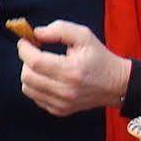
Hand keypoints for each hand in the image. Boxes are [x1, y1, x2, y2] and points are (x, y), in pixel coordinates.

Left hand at [17, 20, 131, 116]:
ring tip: (41, 65)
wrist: (116, 84)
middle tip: (34, 52)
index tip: (24, 41)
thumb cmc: (99, 58)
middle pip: (27, 76)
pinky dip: (36, 86)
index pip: (35, 62)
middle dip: (26, 61)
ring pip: (27, 88)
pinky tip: (48, 78)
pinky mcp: (60, 110)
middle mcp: (66, 90)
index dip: (24, 49)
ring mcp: (62, 103)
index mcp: (71, 71)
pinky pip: (35, 97)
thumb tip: (36, 33)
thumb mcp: (84, 36)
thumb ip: (59, 30)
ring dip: (29, 73)